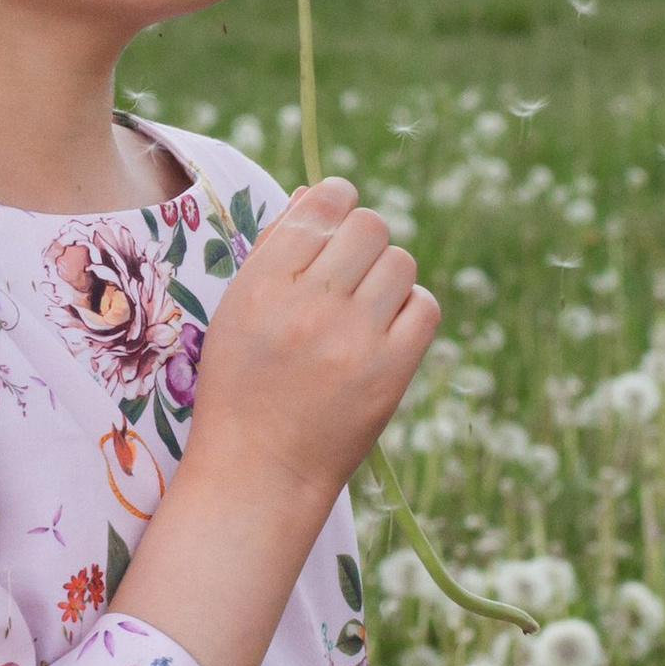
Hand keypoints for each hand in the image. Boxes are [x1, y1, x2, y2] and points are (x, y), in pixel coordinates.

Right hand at [109, 180, 435, 665]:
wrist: (259, 472)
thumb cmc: (242, 385)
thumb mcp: (238, 309)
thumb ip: (275, 248)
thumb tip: (319, 193)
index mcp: (263, 285)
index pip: (322, 205)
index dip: (337, 199)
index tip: (337, 215)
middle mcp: (309, 305)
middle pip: (369, 226)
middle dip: (365, 237)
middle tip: (352, 268)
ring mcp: (353, 341)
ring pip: (402, 262)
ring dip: (388, 274)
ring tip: (366, 305)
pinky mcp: (391, 373)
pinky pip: (426, 307)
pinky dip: (411, 310)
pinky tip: (386, 329)